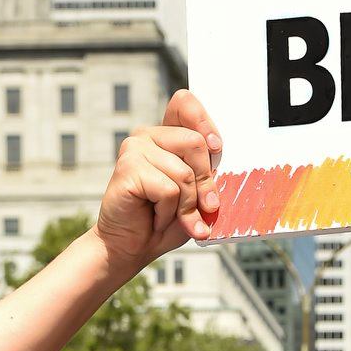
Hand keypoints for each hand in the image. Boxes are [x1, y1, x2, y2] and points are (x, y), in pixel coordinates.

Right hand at [90, 89, 222, 282]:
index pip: (185, 104)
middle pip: (196, 143)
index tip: (217, 149)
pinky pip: (168, 189)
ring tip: (170, 214)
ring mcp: (135, 148)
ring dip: (186, 205)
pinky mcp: (127, 168)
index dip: (205, 122)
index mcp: (167, 135)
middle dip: (206, 183)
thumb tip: (223, 164)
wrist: (133, 246)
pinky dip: (169, 212)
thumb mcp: (197, 195)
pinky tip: (155, 216)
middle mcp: (148, 135)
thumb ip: (208, 174)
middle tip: (203, 207)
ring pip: (184, 172)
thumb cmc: (166, 220)